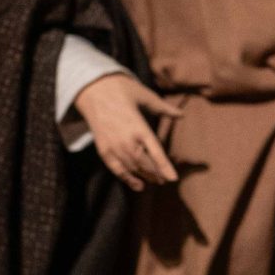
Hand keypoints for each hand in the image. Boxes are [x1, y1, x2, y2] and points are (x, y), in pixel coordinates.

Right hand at [73, 73, 182, 191]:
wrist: (93, 89)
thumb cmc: (122, 89)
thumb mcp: (145, 95)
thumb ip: (163, 108)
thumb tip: (181, 114)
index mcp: (139, 127)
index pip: (155, 152)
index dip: (165, 167)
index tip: (173, 179)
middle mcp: (126, 140)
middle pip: (145, 164)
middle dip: (156, 173)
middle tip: (165, 180)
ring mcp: (113, 146)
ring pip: (132, 168)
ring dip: (145, 176)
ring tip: (155, 181)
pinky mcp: (103, 150)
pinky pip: (117, 169)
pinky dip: (127, 178)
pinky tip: (137, 185)